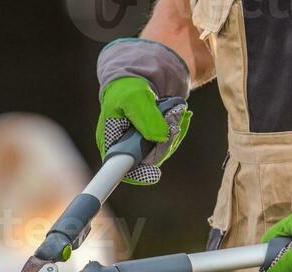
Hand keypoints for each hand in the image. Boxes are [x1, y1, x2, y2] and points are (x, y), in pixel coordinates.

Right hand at [95, 38, 192, 183]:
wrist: (138, 76)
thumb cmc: (127, 85)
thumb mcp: (134, 96)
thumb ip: (146, 117)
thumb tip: (161, 137)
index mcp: (110, 142)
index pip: (120, 169)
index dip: (138, 174)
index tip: (154, 172)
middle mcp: (124, 149)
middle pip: (146, 163)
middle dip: (164, 144)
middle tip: (173, 122)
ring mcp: (139, 146)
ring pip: (161, 153)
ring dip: (174, 133)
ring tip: (176, 111)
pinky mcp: (153, 141)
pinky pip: (168, 144)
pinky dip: (178, 129)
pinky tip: (181, 115)